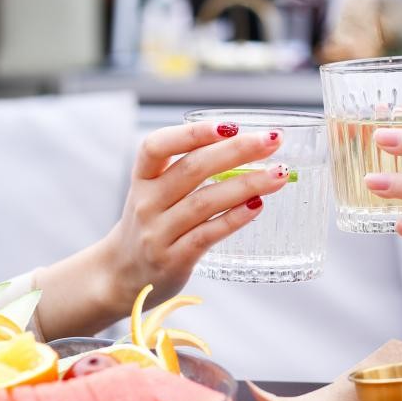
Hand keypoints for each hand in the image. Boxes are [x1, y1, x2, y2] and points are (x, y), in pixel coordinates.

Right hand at [35, 120, 288, 338]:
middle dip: (237, 151)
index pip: (156, 146)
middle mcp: (147, 202)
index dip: (192, 133)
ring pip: (205, 201)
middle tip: (272, 140)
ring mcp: (158, 232)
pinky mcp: (174, 259)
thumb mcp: (156, 192)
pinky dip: (235, 218)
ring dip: (246, 184)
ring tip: (278, 174)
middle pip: (192, 169)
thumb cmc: (153, 224)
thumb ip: (188, 170)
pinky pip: (208, 234)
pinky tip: (258, 206)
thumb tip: (248, 146)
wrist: (124, 275)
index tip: (230, 125)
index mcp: (143, 178)